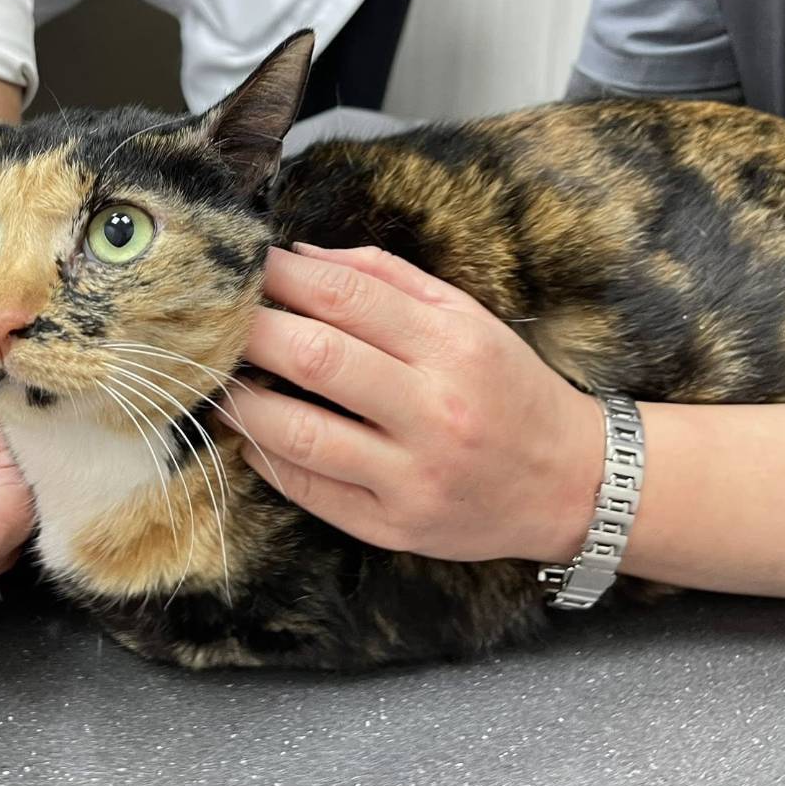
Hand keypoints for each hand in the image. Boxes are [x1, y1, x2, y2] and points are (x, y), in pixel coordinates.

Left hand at [226, 245, 600, 562]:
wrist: (571, 485)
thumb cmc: (507, 389)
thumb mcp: (467, 318)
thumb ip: (386, 281)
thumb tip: (300, 258)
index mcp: (453, 347)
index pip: (346, 299)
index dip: (280, 279)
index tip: (243, 267)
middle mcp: (434, 411)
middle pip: (314, 359)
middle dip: (249, 332)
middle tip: (213, 320)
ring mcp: (412, 476)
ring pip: (298, 433)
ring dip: (242, 400)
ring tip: (217, 379)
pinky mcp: (394, 527)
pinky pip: (309, 490)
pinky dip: (265, 457)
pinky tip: (248, 434)